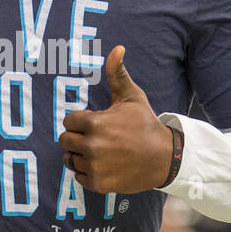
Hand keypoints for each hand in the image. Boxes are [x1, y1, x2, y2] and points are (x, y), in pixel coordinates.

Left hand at [60, 45, 172, 193]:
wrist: (165, 157)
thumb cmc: (145, 124)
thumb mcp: (132, 97)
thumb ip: (117, 73)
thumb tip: (117, 48)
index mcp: (95, 123)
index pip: (68, 121)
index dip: (80, 121)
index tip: (94, 123)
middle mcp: (92, 146)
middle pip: (65, 140)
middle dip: (77, 138)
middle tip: (95, 138)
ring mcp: (94, 166)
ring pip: (70, 159)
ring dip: (80, 156)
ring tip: (98, 152)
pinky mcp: (98, 183)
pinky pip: (79, 177)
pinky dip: (88, 173)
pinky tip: (103, 166)